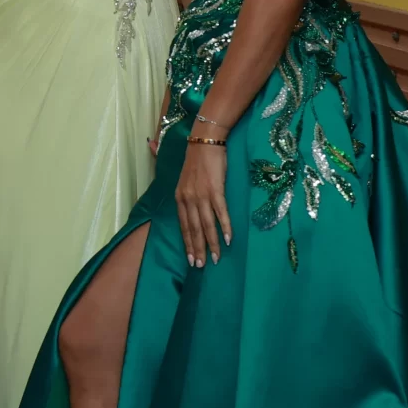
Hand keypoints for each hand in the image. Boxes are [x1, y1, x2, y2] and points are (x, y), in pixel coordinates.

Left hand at [177, 135, 234, 267]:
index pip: (184, 226)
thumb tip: (188, 210)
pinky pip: (220, 212)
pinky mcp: (215, 190)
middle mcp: (188, 199)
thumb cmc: (197, 161)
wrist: (204, 142)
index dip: (188, 243)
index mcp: (180, 198)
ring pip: (206, 225)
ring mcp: (202, 195)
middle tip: (200, 266)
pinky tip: (227, 239)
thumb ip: (185, 196)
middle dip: (197, 249)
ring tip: (215, 258)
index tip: (191, 259)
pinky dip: (224, 227)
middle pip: (194, 229)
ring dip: (211, 243)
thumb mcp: (184, 180)